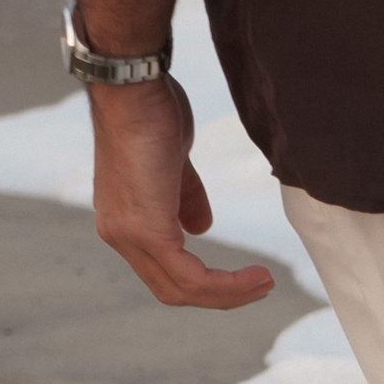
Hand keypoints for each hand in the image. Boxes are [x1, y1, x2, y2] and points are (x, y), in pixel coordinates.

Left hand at [89, 75, 273, 309]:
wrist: (132, 87)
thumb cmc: (148, 108)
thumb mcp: (173, 161)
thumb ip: (185, 197)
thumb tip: (201, 228)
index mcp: (122, 219)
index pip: (163, 270)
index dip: (204, 281)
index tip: (243, 274)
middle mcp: (119, 234)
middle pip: (172, 289)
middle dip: (221, 296)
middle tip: (260, 287)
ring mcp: (128, 235)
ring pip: (183, 290)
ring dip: (231, 293)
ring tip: (265, 284)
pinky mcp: (146, 232)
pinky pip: (193, 278)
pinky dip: (228, 284)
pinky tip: (255, 275)